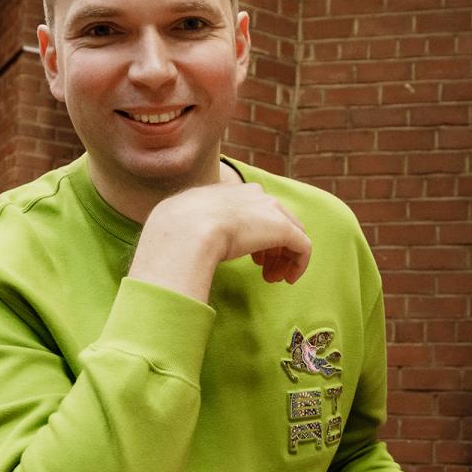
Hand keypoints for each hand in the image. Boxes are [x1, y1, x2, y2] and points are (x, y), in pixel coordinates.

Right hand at [129, 181, 312, 302]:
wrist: (185, 232)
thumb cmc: (171, 237)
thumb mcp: (173, 228)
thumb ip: (181, 235)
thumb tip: (168, 256)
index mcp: (222, 192)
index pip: (246, 206)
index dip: (249, 232)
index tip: (246, 256)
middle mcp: (248, 194)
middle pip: (272, 216)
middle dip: (270, 244)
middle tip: (264, 270)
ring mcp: (268, 210)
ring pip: (290, 231)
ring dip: (283, 256)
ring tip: (273, 278)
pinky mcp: (284, 229)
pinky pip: (302, 246)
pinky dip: (299, 263)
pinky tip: (288, 280)